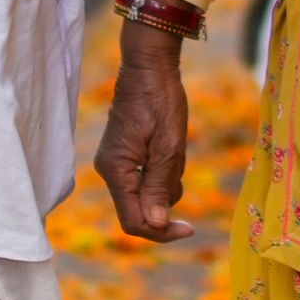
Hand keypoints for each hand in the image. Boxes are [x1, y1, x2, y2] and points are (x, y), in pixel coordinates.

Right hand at [95, 24, 193, 239]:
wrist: (148, 66)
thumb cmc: (161, 101)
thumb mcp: (168, 146)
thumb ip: (160, 186)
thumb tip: (156, 225)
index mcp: (116, 171)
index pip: (134, 221)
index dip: (161, 232)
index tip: (189, 228)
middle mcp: (110, 171)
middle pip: (139, 210)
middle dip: (166, 198)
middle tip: (180, 164)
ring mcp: (116, 163)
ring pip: (146, 193)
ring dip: (167, 180)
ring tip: (173, 146)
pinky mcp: (124, 155)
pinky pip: (145, 177)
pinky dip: (162, 169)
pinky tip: (167, 143)